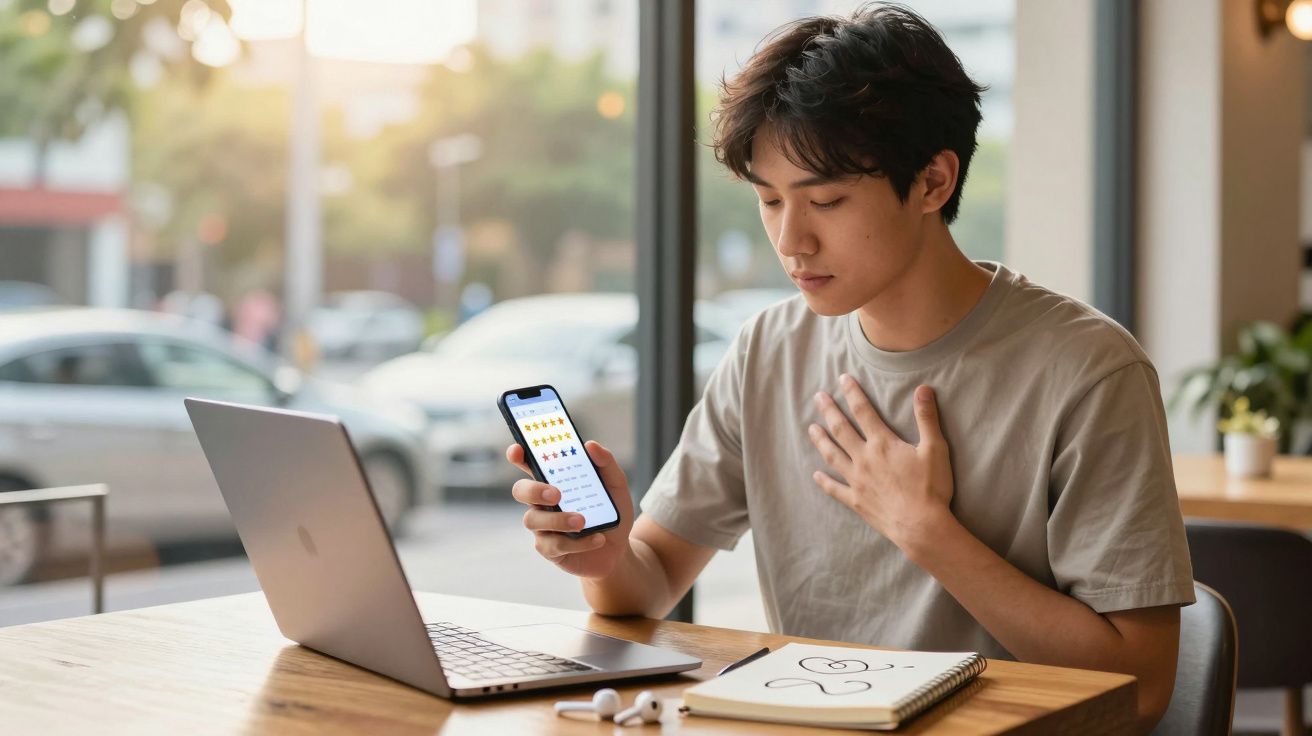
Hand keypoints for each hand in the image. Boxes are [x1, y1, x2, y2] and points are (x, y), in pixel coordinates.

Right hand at [506, 440, 634, 578]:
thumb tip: (590, 445)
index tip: (517, 450)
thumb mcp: (616, 485)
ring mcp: (543, 526)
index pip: (528, 464)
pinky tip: (597, 539)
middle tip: (556, 494)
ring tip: (582, 522)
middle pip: (520, 490)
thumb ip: (605, 463)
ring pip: (533, 520)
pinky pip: (554, 545)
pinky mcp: (549, 549)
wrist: (619, 548)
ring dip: (558, 520)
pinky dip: (578, 542)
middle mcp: (541, 502)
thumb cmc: (610, 511)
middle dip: (533, 490)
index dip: (518, 456)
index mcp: (553, 480)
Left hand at [807, 374, 954, 549]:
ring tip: (811, 428)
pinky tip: (815, 475)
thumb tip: (923, 389)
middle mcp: (864, 459)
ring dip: (821, 440)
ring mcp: (857, 481)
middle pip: (841, 430)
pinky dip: (824, 481)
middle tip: (818, 397)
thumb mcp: (935, 449)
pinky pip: (835, 489)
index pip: (863, 411)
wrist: (921, 526)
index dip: (852, 393)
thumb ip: (927, 418)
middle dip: (829, 411)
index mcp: (882, 444)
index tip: (842, 379)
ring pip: (832, 456)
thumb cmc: (931, 488)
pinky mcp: (856, 501)